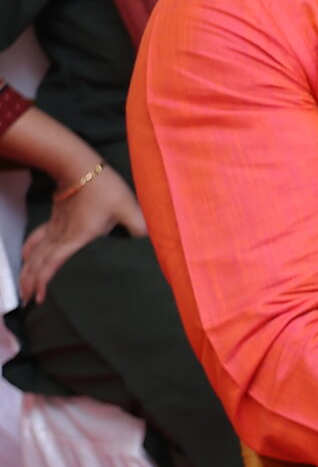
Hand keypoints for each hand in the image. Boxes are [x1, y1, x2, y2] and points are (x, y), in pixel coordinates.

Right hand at [20, 165, 145, 301]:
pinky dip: (28, 251)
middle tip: (24, 301)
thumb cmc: (104, 187)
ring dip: (26, 270)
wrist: (79, 165)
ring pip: (34, 252)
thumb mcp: (128, 207)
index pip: (53, 263)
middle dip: (29, 283)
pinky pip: (37, 239)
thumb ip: (138, 226)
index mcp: (77, 236)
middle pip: (38, 262)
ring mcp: (55, 227)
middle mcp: (61, 235)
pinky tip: (24, 258)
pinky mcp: (55, 220)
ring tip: (21, 287)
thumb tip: (146, 240)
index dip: (43, 281)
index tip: (37, 297)